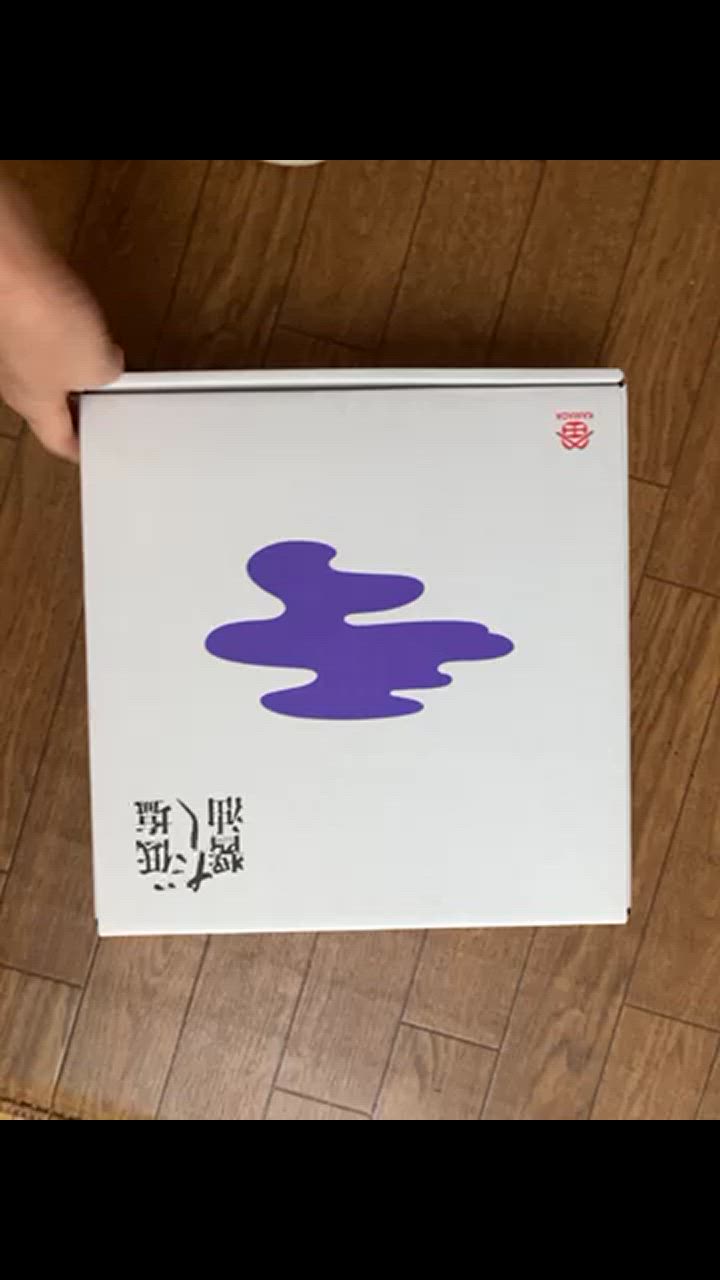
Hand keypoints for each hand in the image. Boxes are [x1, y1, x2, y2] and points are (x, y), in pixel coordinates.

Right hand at [0, 179, 121, 461]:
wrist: (11, 267)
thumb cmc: (42, 321)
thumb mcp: (99, 366)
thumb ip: (108, 375)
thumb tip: (108, 368)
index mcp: (34, 407)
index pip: (60, 442)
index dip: (83, 449)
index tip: (95, 451)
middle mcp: (16, 380)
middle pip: (54, 404)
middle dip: (83, 402)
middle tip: (111, 399)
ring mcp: (13, 345)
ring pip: (49, 366)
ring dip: (76, 363)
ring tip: (103, 354)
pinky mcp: (16, 312)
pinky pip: (45, 330)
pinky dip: (65, 329)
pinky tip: (81, 316)